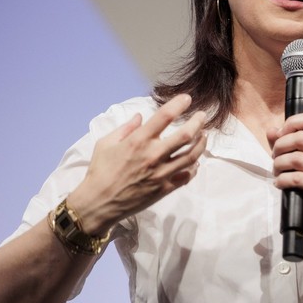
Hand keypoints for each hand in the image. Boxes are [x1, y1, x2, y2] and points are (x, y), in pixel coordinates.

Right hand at [69, 94, 206, 232]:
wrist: (99, 203)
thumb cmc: (100, 171)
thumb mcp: (105, 143)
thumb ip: (125, 128)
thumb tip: (139, 116)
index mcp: (138, 141)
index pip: (164, 116)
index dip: (178, 104)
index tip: (187, 98)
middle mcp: (153, 155)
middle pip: (186, 135)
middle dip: (198, 122)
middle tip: (202, 116)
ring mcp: (161, 173)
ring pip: (191, 156)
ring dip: (201, 144)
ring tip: (203, 136)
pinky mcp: (164, 189)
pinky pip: (186, 176)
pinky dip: (194, 167)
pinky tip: (195, 161)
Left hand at [267, 112, 302, 233]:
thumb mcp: (299, 163)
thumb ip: (285, 144)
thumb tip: (271, 130)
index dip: (292, 124)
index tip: (280, 136)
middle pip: (299, 137)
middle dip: (279, 148)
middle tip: (275, 159)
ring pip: (295, 158)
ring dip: (278, 166)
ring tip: (277, 174)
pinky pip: (296, 177)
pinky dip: (282, 180)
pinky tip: (281, 184)